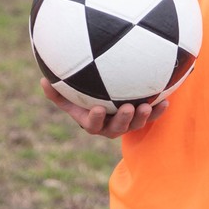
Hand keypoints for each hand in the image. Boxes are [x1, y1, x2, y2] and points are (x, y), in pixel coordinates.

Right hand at [40, 78, 166, 138]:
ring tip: (147, 105)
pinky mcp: (141, 118)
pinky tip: (166, 101)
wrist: (105, 100)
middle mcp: (109, 126)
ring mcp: (126, 124)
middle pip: (116, 128)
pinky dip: (158, 111)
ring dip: (142, 117)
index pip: (92, 124)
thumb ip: (56, 91)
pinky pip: (151, 117)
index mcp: (91, 121)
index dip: (95, 119)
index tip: (97, 108)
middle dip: (122, 120)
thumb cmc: (83, 96)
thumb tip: (42, 80)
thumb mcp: (68, 95)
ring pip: (134, 125)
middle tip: (127, 107)